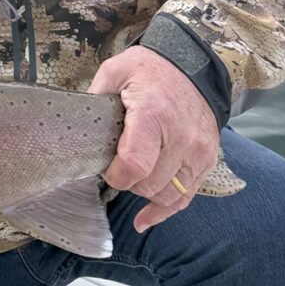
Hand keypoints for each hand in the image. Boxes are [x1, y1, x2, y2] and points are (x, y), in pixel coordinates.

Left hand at [88, 46, 218, 232]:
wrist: (192, 67)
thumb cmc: (149, 70)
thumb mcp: (115, 70)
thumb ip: (96, 96)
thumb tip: (78, 121)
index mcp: (153, 114)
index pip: (135, 164)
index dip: (115, 175)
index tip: (106, 169)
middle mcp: (180, 137)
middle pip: (149, 184)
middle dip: (128, 182)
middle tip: (116, 168)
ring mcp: (197, 151)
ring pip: (169, 194)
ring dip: (145, 194)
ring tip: (131, 182)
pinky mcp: (207, 160)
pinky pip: (187, 196)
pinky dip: (165, 210)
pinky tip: (145, 218)